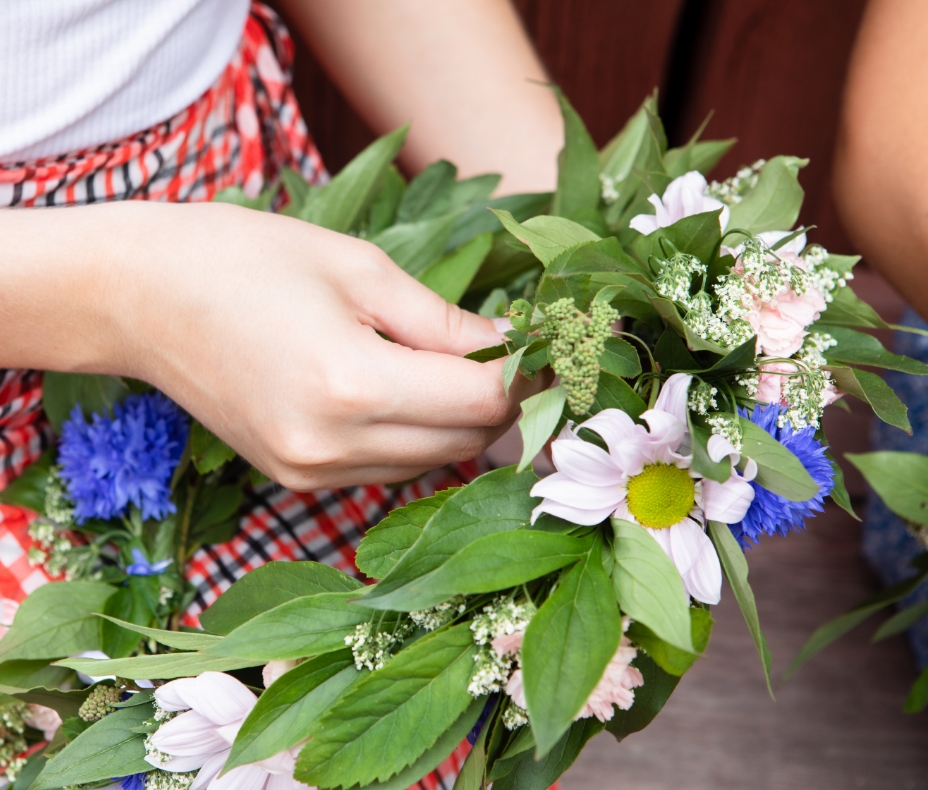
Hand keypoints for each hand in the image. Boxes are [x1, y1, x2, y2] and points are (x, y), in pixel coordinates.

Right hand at [98, 202, 544, 488]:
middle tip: (513, 349)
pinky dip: (417, 435)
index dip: (529, 373)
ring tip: (460, 364)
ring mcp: (311, 474)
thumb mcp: (359, 268)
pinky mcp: (297, 480)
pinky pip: (390, 467)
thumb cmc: (245, 260)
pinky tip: (410, 390)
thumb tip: (511, 347)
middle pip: (467, 440)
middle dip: (504, 399)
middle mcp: (333, 448)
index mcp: (352, 385)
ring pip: (434, 461)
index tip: (547, 343)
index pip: (483, 401)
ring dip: (461, 420)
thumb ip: (443, 320)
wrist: (139, 297)